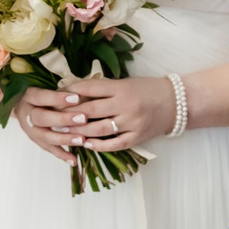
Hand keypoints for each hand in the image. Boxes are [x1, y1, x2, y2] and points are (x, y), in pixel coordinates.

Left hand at [13, 74, 178, 163]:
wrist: (176, 103)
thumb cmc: (148, 89)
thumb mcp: (126, 82)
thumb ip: (104, 88)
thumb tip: (74, 91)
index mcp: (122, 88)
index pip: (90, 89)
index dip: (70, 93)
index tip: (55, 95)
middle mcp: (126, 105)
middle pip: (90, 111)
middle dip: (69, 114)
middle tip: (52, 116)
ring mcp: (132, 123)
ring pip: (99, 129)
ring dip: (79, 132)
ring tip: (64, 132)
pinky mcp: (137, 137)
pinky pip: (114, 144)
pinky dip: (98, 145)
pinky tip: (86, 144)